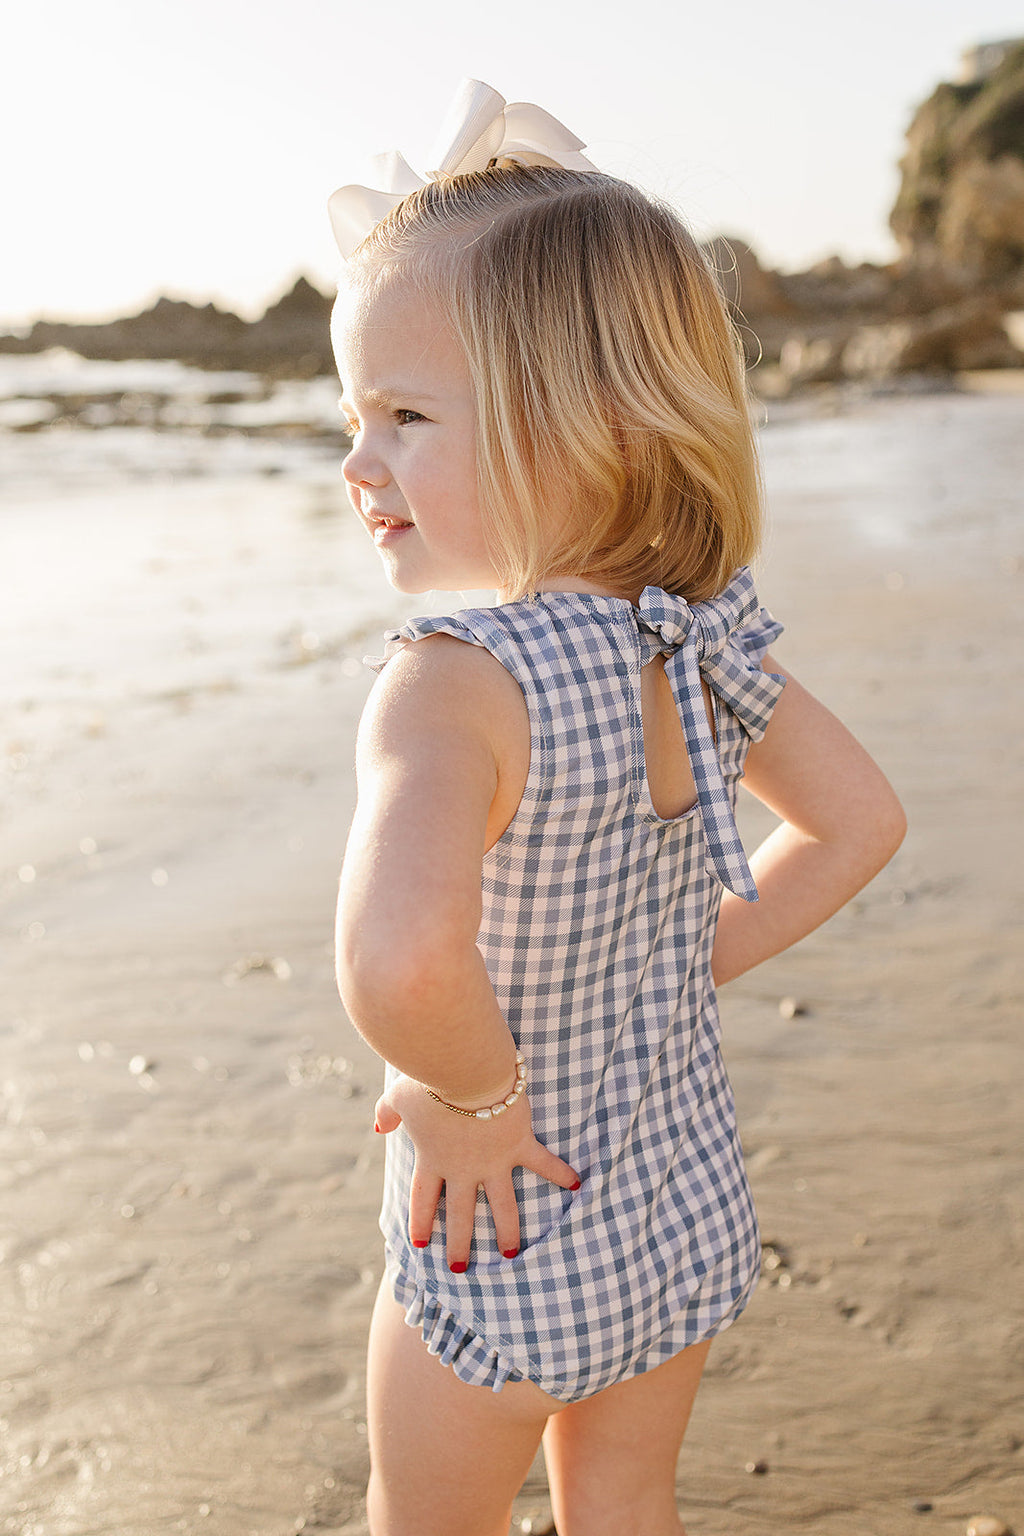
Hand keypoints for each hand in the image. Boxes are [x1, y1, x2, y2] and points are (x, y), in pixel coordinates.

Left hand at [374, 1075, 579, 1271]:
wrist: (463, 1071)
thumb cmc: (427, 1079)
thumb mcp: (398, 1096)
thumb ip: (387, 1113)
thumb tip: (379, 1125)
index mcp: (432, 1159)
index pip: (424, 1199)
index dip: (422, 1222)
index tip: (420, 1245)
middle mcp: (463, 1169)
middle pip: (461, 1214)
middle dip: (460, 1242)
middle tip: (460, 1267)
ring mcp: (493, 1161)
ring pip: (502, 1205)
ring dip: (507, 1230)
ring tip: (510, 1253)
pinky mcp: (518, 1144)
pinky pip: (543, 1163)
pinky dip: (560, 1173)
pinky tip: (576, 1185)